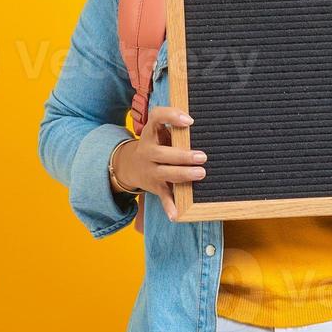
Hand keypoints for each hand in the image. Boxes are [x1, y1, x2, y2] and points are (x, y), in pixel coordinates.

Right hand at [114, 105, 206, 220]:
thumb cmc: (156, 144)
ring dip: (182, 174)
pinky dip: (169, 206)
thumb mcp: (159, 132)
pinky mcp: (155, 187)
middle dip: (182, 155)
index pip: (156, 118)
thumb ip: (175, 127)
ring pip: (164, 174)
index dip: (171, 117)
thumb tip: (201, 124)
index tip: (189, 121)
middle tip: (202, 157)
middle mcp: (147, 151)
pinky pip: (162, 197)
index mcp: (150, 133)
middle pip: (161, 154)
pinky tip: (176, 214)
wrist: (129, 165)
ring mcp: (150, 170)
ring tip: (201, 173)